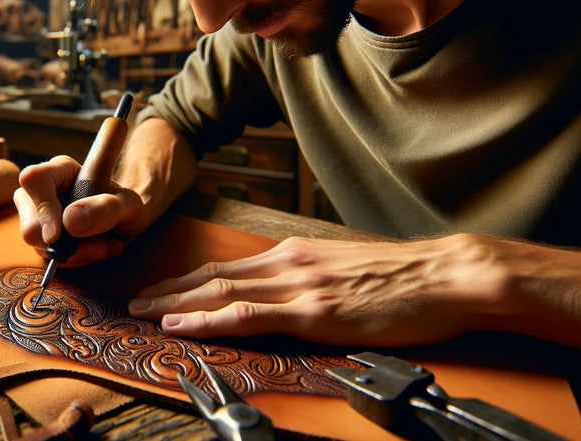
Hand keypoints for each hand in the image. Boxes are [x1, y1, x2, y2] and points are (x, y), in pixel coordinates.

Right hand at [14, 155, 145, 266]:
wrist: (125, 225)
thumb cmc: (123, 206)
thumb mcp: (129, 204)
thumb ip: (107, 207)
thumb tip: (70, 221)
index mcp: (59, 170)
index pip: (34, 180)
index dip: (43, 208)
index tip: (57, 235)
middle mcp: (41, 193)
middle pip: (29, 225)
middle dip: (64, 245)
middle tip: (97, 246)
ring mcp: (38, 218)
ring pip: (39, 247)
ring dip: (76, 254)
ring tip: (102, 246)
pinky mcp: (43, 241)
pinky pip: (48, 259)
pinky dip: (75, 261)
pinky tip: (94, 251)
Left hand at [127, 233, 529, 347]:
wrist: (446, 275)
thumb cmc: (402, 277)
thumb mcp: (345, 269)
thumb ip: (309, 278)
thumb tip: (283, 294)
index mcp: (295, 255)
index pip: (228, 268)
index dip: (188, 281)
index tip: (160, 290)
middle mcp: (288, 264)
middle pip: (212, 276)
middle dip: (169, 290)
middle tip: (134, 302)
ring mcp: (298, 286)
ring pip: (220, 292)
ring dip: (176, 304)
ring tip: (144, 314)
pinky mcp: (314, 311)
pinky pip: (248, 314)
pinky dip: (208, 319)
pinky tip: (182, 325)